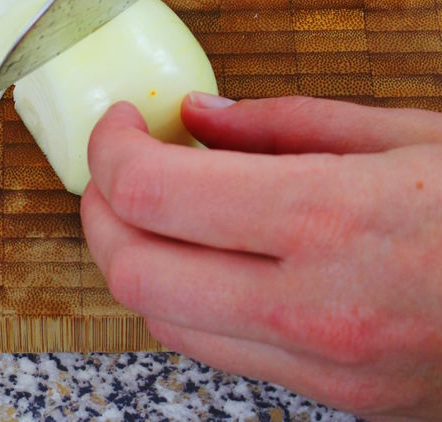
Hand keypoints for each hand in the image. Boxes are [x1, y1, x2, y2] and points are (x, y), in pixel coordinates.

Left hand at [81, 95, 441, 418]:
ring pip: (171, 325)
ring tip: (164, 205)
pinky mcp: (344, 403)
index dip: (110, 151)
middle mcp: (314, 306)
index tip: (119, 120)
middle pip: (137, 273)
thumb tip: (200, 117)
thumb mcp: (408, 131)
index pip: (154, 197)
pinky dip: (199, 302)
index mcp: (328, 219)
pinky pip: (231, 356)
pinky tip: (222, 256)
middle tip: (116, 162)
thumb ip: (287, 125)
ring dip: (143, 262)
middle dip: (101, 211)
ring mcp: (327, 368)